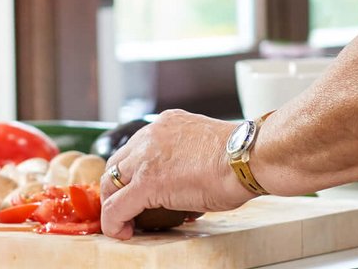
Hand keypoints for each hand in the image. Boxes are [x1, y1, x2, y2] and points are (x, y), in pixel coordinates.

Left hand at [98, 109, 257, 239]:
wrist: (246, 158)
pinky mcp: (145, 183)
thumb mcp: (205, 146)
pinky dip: (113, 222)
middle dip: (117, 187)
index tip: (136, 190)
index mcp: (166, 124)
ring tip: (124, 222)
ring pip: (111, 182)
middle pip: (117, 163)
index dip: (132, 172)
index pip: (135, 148)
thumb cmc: (239, 157)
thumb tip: (189, 180)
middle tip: (125, 207)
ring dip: (114, 204)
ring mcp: (145, 158)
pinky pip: (117, 206)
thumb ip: (188, 156)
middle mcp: (150, 135)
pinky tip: (121, 232)